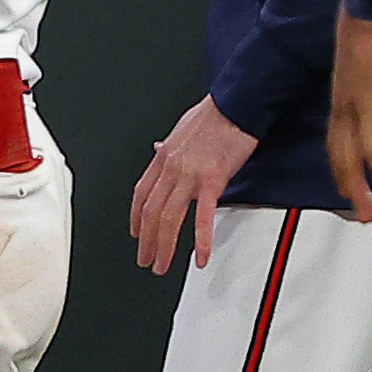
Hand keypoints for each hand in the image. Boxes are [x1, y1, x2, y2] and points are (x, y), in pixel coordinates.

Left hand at [128, 96, 258, 273]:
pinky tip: (201, 257)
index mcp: (164, 157)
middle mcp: (171, 168)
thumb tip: (158, 147)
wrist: (235, 106)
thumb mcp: (182, 128)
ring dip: (163, 246)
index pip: (141, 193)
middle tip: (146, 260)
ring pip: (168, 218)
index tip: (136, 233)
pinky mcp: (212, 181)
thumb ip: (170, 145)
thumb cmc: (214, 116)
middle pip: (150, 211)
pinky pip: (202, 217)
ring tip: (162, 265)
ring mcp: (189, 175)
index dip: (135, 216)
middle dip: (146, 240)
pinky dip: (200, 240)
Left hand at [329, 7, 371, 221]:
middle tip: (358, 212)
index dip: (340, 164)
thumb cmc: (368, 28)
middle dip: (348, 186)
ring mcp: (352, 107)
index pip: (335, 139)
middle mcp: (340, 106)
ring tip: (371, 213)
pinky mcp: (368, 104)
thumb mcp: (365, 59)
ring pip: (351, 158)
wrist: (365, 11)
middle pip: (339, 156)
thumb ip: (367, 74)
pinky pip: (371, 146)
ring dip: (360, 189)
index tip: (345, 184)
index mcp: (340, 96)